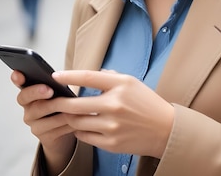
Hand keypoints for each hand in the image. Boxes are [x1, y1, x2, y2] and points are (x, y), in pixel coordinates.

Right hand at [12, 71, 75, 173]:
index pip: (20, 85)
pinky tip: (80, 120)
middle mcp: (29, 110)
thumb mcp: (60, 94)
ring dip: (62, 111)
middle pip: (28, 101)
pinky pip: (57, 130)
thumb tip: (61, 78)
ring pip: (46, 116)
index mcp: (31, 95)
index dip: (17, 79)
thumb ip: (56, 86)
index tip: (18, 73)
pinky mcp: (45, 138)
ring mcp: (35, 125)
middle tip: (49, 90)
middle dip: (38, 93)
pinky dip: (70, 124)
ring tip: (74, 105)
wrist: (66, 133)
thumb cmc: (63, 107)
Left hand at [52, 70, 174, 158]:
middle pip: (75, 104)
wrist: (166, 130)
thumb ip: (109, 77)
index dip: (67, 76)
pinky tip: (81, 126)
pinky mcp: (111, 143)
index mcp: (120, 85)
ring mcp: (112, 126)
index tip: (54, 76)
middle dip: (60, 103)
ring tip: (68, 114)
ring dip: (69, 118)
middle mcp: (115, 105)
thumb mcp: (132, 83)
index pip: (87, 77)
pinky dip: (79, 131)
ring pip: (77, 122)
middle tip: (54, 101)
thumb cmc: (147, 103)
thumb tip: (87, 77)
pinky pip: (84, 137)